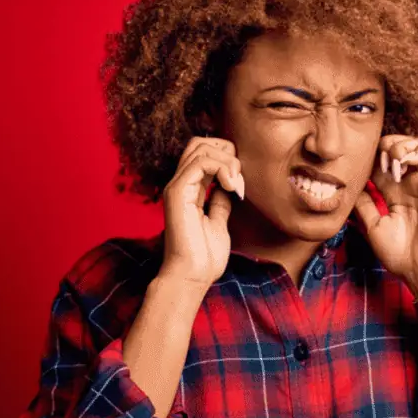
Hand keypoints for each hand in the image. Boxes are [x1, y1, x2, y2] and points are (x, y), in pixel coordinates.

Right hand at [159, 136, 244, 288]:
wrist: (192, 275)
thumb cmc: (204, 256)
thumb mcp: (219, 222)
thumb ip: (221, 201)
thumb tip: (229, 186)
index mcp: (190, 188)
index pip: (205, 152)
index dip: (227, 157)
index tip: (241, 183)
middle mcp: (181, 183)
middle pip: (200, 142)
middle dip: (227, 150)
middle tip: (238, 178)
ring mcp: (177, 186)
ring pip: (200, 147)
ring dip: (227, 161)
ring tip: (236, 185)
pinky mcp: (177, 193)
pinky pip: (199, 162)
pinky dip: (222, 168)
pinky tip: (231, 188)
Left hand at [353, 134, 417, 293]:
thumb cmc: (399, 255)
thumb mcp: (373, 227)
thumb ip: (364, 205)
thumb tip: (351, 188)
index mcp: (395, 194)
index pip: (384, 163)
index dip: (373, 156)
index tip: (364, 165)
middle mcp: (412, 186)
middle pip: (401, 149)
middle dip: (388, 145)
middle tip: (380, 159)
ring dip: (404, 145)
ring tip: (394, 158)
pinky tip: (407, 160)